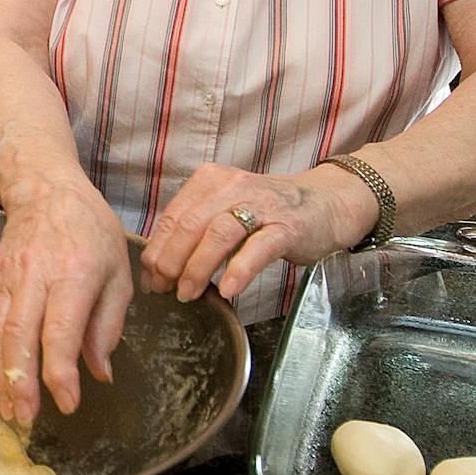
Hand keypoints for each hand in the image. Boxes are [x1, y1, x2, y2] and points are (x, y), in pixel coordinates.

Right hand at [0, 184, 130, 422]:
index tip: (67, 404)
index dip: (61, 372)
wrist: (45, 188)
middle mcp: (36, 275)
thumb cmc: (90, 230)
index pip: (61, 331)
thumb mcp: (118, 273)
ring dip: (0, 372)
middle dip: (20, 381)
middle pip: (19, 333)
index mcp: (75, 273)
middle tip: (26, 418)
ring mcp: (7, 275)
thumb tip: (99, 372)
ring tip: (8, 408)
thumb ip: (108, 325)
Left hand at [139, 162, 375, 303]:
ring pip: (218, 234)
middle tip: (163, 289)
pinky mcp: (287, 226)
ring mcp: (261, 205)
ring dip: (197, 268)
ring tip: (187, 294)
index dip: (156, 251)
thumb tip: (159, 266)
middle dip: (170, 262)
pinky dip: (238, 270)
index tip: (149, 278)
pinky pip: (258, 249)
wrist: (326, 203)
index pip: (172, 217)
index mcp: (210, 180)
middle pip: (189, 225)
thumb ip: (196, 230)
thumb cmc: (268, 212)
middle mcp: (232, 187)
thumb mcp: (225, 210)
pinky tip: (226, 290)